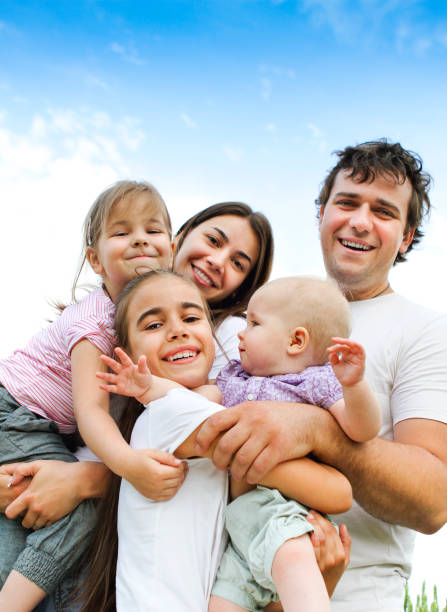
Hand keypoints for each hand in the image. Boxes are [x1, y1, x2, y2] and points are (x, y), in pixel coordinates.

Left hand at [4, 461, 88, 528]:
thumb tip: (11, 481)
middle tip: (31, 508)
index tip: (18, 506)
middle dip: (25, 517)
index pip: (10, 513)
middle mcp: (36, 508)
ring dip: (35, 520)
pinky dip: (45, 521)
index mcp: (29, 496)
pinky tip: (49, 511)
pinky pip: (45, 526)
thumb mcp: (39, 465)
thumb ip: (21, 470)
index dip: (12, 510)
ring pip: (34, 526)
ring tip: (40, 510)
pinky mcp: (56, 518)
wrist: (79, 480)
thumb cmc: (59, 470)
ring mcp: (46, 514)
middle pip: (23, 523)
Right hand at [97, 347, 151, 403]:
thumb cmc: (144, 377)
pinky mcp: (119, 389)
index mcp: (129, 366)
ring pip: (111, 377)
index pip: (125, 359)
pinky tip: (100, 386)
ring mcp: (120, 380)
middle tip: (101, 356)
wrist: (144, 389)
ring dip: (104, 376)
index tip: (117, 349)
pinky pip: (112, 388)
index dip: (121, 354)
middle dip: (108, 361)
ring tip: (97, 374)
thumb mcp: (145, 371)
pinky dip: (106, 387)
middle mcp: (123, 372)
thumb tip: (143, 356)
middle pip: (115, 366)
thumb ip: (142, 365)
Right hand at [125, 448, 187, 499]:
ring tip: (178, 474)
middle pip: (177, 480)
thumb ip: (168, 457)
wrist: (126, 466)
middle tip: (182, 467)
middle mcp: (157, 484)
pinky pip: (167, 497)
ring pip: (174, 489)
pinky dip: (173, 491)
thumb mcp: (154, 452)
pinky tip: (173, 484)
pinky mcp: (151, 496)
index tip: (183, 462)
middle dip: (182, 473)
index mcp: (158, 473)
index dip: (183, 466)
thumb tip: (180, 463)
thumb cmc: (140, 457)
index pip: (178, 472)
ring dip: (179, 482)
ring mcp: (154, 492)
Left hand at [195, 401, 320, 483]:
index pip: (215, 422)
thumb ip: (237, 418)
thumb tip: (212, 432)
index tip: (199, 448)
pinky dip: (251, 476)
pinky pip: (259, 467)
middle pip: (225, 445)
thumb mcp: (256, 410)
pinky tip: (250, 477)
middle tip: (220, 466)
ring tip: (235, 474)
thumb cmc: (277, 418)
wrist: (309, 421)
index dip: (203, 437)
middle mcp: (254, 419)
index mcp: (245, 409)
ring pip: (241, 459)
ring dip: (235, 472)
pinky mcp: (280, 447)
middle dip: (218, 460)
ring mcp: (267, 433)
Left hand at [307, 511, 350, 595]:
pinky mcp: (312, 565)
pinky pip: (310, 548)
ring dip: (310, 526)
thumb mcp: (345, 560)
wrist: (322, 590)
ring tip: (306, 518)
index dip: (324, 519)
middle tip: (310, 512)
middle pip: (324, 532)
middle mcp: (332, 558)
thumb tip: (343, 526)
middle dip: (316, 520)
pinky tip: (303, 530)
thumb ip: (346, 542)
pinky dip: (307, 537)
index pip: (332, 531)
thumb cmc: (333, 573)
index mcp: (341, 554)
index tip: (317, 512)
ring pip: (317, 538)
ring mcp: (322, 562)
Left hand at [327, 337, 364, 386]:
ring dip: (348, 341)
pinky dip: (358, 345)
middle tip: (333, 339)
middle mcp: (352, 354)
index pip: (341, 347)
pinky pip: (362, 350)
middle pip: (347, 344)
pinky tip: (351, 343)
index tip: (328, 350)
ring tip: (339, 340)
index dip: (335, 347)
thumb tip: (332, 353)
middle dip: (340, 341)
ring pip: (354, 345)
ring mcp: (357, 356)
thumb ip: (333, 359)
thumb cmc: (343, 375)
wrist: (350, 385)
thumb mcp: (335, 366)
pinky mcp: (361, 360)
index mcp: (346, 354)